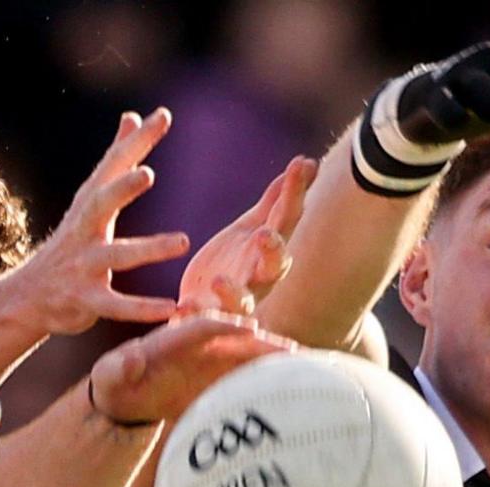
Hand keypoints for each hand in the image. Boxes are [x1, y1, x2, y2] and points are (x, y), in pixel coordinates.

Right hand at [1, 109, 194, 336]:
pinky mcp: (86, 300)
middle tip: (147, 173)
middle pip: (100, 203)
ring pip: (116, 256)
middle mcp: (84, 230)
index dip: (137, 141)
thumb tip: (131, 117)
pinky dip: (141, 308)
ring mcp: (83, 265)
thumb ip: (115, 160)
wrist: (29, 296)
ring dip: (149, 249)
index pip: (114, 165)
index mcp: (90, 203)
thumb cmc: (72, 242)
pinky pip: (116, 305)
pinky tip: (170, 308)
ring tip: (184, 241)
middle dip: (121, 188)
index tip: (163, 115)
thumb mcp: (91, 199)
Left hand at [84, 309, 294, 428]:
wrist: (128, 396)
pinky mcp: (224, 376)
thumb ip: (118, 368)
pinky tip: (297, 384)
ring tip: (301, 366)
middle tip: (287, 348)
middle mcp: (201, 343)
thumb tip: (129, 360)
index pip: (201, 326)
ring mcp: (216, 358)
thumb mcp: (109, 375)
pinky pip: (251, 375)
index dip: (223, 325)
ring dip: (274, 359)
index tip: (245, 329)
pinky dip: (271, 378)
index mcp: (174, 336)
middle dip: (261, 341)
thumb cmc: (115, 381)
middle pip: (235, 337)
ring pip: (250, 355)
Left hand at [176, 157, 314, 319]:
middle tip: (265, 234)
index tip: (302, 163)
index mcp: (270, 250)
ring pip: (241, 303)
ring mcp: (235, 302)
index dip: (295, 192)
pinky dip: (194, 315)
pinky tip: (183, 306)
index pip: (287, 218)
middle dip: (273, 251)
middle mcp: (259, 278)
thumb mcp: (252, 228)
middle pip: (275, 266)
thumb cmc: (234, 262)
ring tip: (218, 280)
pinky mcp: (207, 317)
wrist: (204, 306)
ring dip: (232, 293)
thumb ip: (275, 202)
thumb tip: (306, 163)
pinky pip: (203, 320)